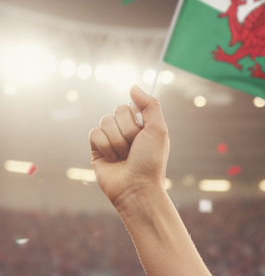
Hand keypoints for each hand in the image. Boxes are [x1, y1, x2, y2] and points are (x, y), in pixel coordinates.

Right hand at [89, 85, 169, 212]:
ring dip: (117, 141)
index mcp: (142, 126)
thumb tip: (133, 86)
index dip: (136, 120)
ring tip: (124, 158)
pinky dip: (105, 147)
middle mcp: (126, 131)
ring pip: (105, 122)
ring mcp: (111, 139)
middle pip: (117, 111)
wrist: (137, 188)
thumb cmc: (151, 162)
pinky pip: (94, 133)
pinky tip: (113, 161)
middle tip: (134, 149)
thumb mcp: (158, 131)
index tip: (144, 136)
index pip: (130, 106)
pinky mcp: (97, 149)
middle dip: (127, 132)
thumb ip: (150, 105)